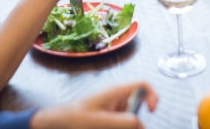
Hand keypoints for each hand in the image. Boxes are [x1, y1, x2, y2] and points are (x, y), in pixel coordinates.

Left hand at [30, 82, 157, 128]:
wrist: (57, 123)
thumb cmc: (74, 118)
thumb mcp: (99, 122)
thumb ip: (122, 122)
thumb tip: (141, 124)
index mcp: (116, 92)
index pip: (143, 85)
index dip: (152, 95)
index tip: (151, 112)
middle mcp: (117, 98)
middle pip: (138, 107)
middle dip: (136, 123)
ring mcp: (113, 109)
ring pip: (130, 118)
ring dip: (127, 127)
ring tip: (109, 127)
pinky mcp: (108, 118)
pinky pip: (121, 123)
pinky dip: (119, 127)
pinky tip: (107, 128)